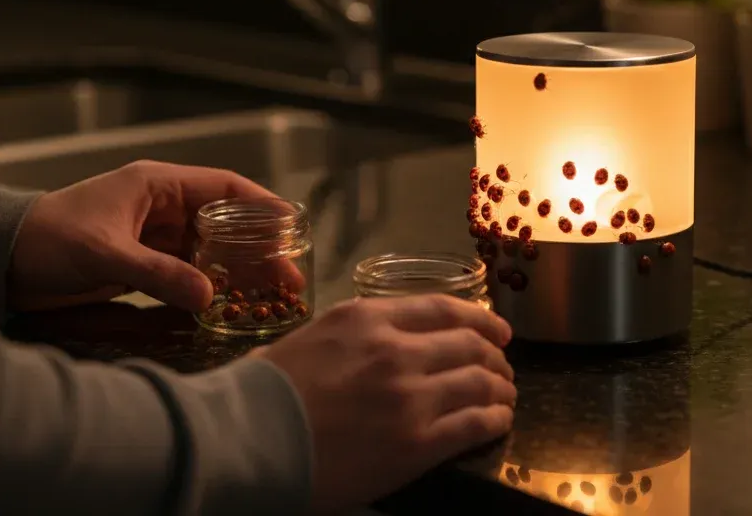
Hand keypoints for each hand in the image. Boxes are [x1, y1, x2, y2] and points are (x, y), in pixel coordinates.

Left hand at [8, 159, 285, 311]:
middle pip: (225, 223)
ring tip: (270, 295)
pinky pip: (187, 273)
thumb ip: (157, 274)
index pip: (224, 187)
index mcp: (156, 184)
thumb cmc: (46, 240)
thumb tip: (209, 295)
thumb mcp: (105, 254)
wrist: (0, 261)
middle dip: (258, 248)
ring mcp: (153, 236)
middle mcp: (160, 207)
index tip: (292, 227)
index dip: (261, 205)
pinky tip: (229, 306)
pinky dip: (209, 287)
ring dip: (237, 271)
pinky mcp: (142, 263)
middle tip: (289, 276)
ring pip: (209, 251)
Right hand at [258, 295, 515, 513]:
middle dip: (494, 355)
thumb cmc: (259, 394)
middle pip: (469, 343)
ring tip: (506, 395)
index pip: (442, 309)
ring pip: (480, 381)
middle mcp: (397, 349)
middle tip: (502, 367)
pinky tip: (499, 422)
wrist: (245, 441)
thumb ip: (346, 336)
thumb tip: (361, 343)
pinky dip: (495, 420)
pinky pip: (475, 424)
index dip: (479, 319)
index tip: (495, 330)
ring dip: (501, 387)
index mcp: (367, 318)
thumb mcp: (306, 340)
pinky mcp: (417, 443)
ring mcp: (411, 396)